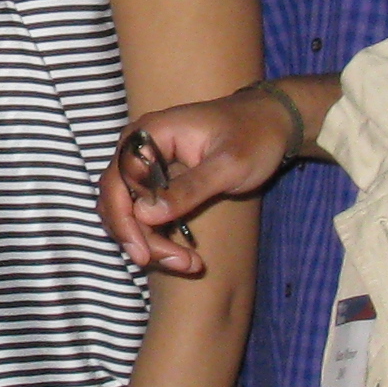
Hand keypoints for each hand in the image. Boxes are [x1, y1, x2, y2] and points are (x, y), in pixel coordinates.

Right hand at [97, 87, 303, 277]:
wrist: (270, 122)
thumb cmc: (253, 136)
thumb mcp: (228, 165)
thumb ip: (189, 188)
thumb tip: (145, 215)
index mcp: (148, 134)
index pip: (117, 183)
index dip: (125, 221)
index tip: (147, 254)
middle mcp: (137, 149)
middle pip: (117, 201)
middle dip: (140, 238)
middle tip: (179, 263)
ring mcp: (144, 165)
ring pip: (127, 213)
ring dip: (149, 242)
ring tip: (187, 263)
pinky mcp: (155, 181)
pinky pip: (142, 213)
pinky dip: (156, 237)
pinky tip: (182, 254)